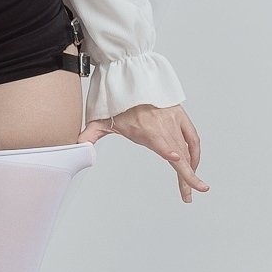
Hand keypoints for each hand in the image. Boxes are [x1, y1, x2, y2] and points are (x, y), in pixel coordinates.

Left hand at [78, 102, 207, 202]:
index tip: (175, 160)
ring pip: (188, 149)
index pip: (160, 141)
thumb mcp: (101, 119)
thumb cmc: (120, 99)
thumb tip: (76, 147)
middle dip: (187, 176)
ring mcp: (174, 121)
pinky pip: (192, 137)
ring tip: (194, 186)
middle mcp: (163, 126)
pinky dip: (195, 151)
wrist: (132, 76)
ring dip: (191, 169)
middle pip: (179, 154)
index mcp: (146, 129)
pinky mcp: (180, 116)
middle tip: (190, 195)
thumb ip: (89, 135)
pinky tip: (193, 164)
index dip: (168, 151)